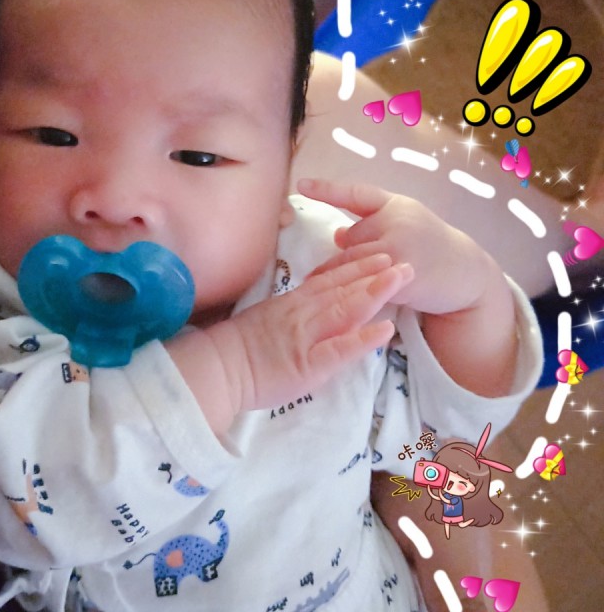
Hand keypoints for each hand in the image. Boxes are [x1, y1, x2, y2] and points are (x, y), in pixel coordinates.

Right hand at [167, 253, 412, 433]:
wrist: (217, 367)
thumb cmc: (237, 346)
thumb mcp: (266, 318)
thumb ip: (292, 310)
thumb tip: (313, 304)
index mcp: (293, 303)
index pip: (330, 280)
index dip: (357, 266)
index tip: (380, 254)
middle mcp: (303, 314)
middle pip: (344, 289)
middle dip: (376, 273)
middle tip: (405, 258)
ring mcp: (307, 337)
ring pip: (346, 310)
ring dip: (376, 293)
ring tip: (401, 279)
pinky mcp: (308, 364)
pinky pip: (339, 350)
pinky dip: (363, 338)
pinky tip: (386, 330)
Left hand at [298, 178, 492, 314]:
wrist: (466, 273)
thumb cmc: (429, 247)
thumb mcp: (404, 225)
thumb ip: (371, 226)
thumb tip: (337, 233)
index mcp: (396, 205)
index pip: (356, 193)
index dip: (327, 189)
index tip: (301, 184)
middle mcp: (398, 221)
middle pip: (350, 239)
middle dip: (336, 259)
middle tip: (313, 276)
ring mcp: (400, 248)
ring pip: (353, 262)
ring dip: (334, 277)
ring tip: (312, 286)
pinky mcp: (403, 276)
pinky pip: (367, 284)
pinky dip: (352, 293)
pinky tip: (337, 301)